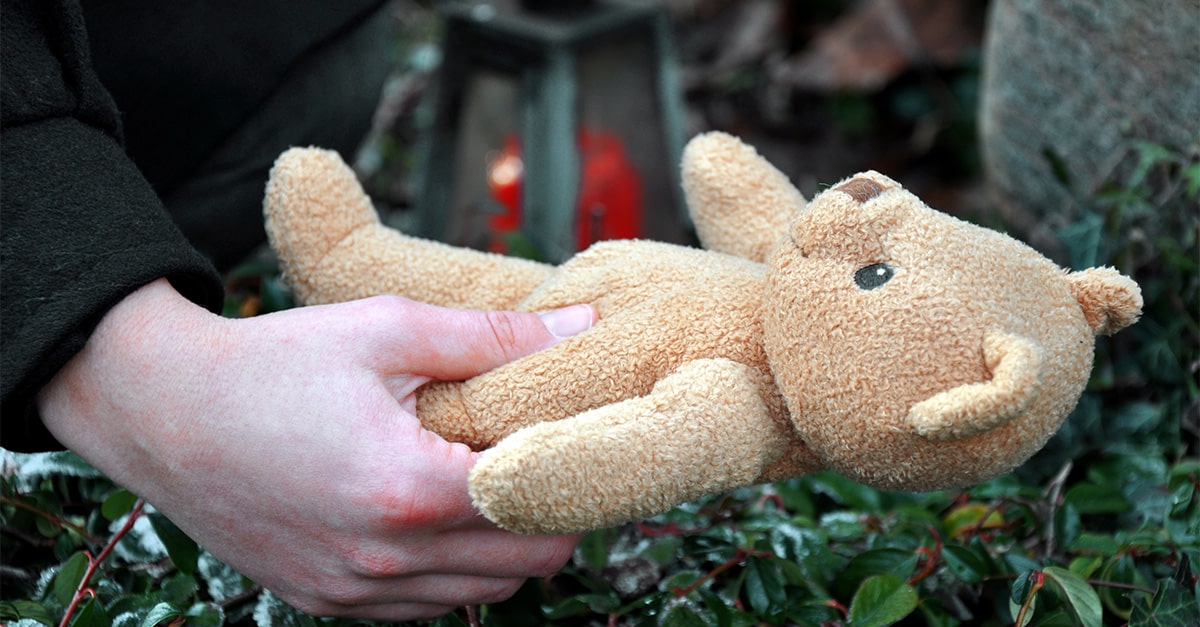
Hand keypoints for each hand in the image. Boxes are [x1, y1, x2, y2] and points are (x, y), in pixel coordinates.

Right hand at [37, 279, 596, 619]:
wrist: (162, 412)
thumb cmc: (274, 363)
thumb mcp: (386, 329)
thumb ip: (492, 338)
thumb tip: (582, 331)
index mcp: (408, 488)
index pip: (545, 508)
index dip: (578, 471)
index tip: (583, 436)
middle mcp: (386, 559)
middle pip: (531, 562)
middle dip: (553, 511)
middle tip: (541, 455)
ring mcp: (355, 592)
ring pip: (485, 592)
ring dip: (504, 544)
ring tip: (485, 481)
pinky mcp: (328, 604)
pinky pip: (427, 607)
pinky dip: (451, 570)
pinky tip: (434, 516)